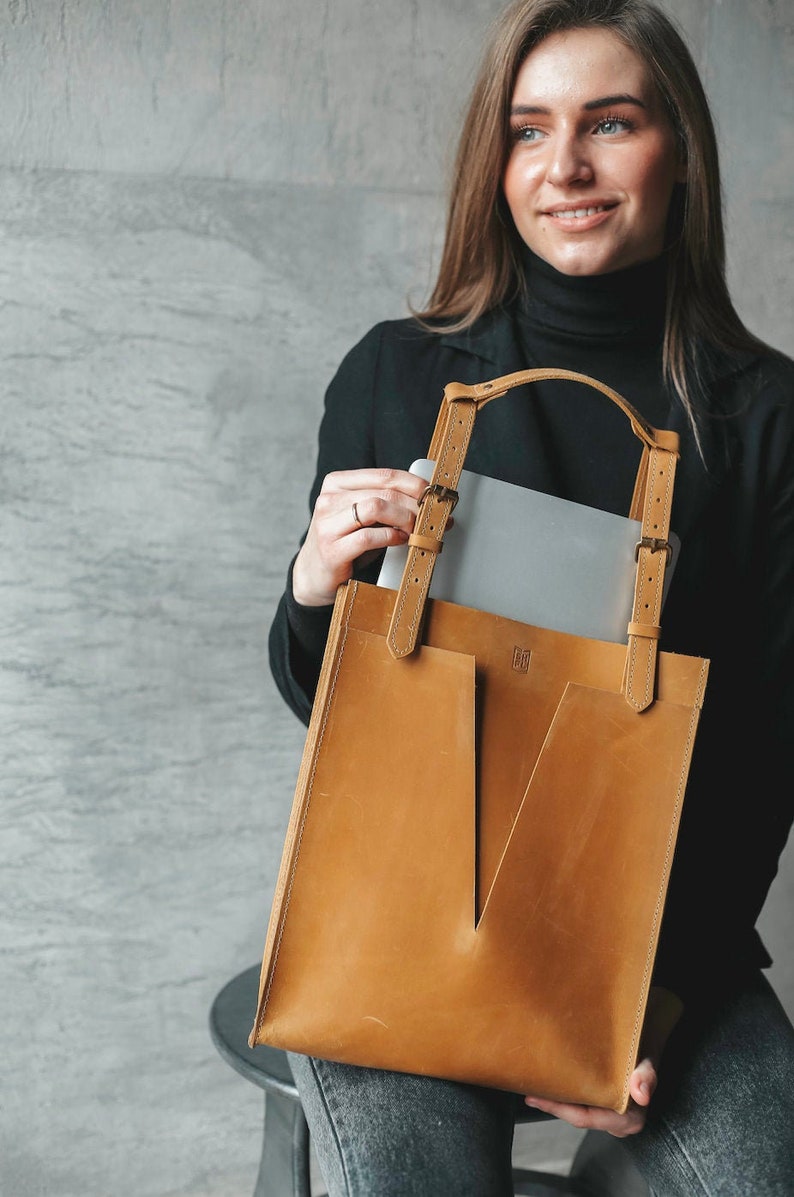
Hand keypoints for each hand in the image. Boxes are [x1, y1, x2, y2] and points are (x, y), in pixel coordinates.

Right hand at [292, 467, 427, 606]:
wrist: (313, 574)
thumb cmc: (344, 542)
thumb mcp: (362, 516)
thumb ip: (385, 503)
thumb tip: (427, 500)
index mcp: (337, 483)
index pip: (384, 475)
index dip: (414, 484)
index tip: (433, 495)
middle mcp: (329, 499)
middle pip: (384, 492)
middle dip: (415, 504)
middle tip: (431, 517)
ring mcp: (327, 524)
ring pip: (376, 508)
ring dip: (405, 519)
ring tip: (415, 529)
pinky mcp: (331, 549)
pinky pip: (369, 537)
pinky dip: (392, 537)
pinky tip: (401, 540)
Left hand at [522, 986, 682, 1137]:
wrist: (649, 1033)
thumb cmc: (646, 1046)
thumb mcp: (648, 1058)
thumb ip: (647, 1075)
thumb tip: (641, 1095)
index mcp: (630, 1116)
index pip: (587, 1118)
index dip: (560, 1110)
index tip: (537, 1098)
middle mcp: (620, 1119)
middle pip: (579, 1117)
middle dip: (554, 1107)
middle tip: (530, 1093)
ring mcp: (612, 1112)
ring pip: (579, 1111)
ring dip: (558, 1101)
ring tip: (534, 1087)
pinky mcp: (605, 1102)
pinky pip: (583, 1103)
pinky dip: (566, 1094)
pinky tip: (550, 1083)